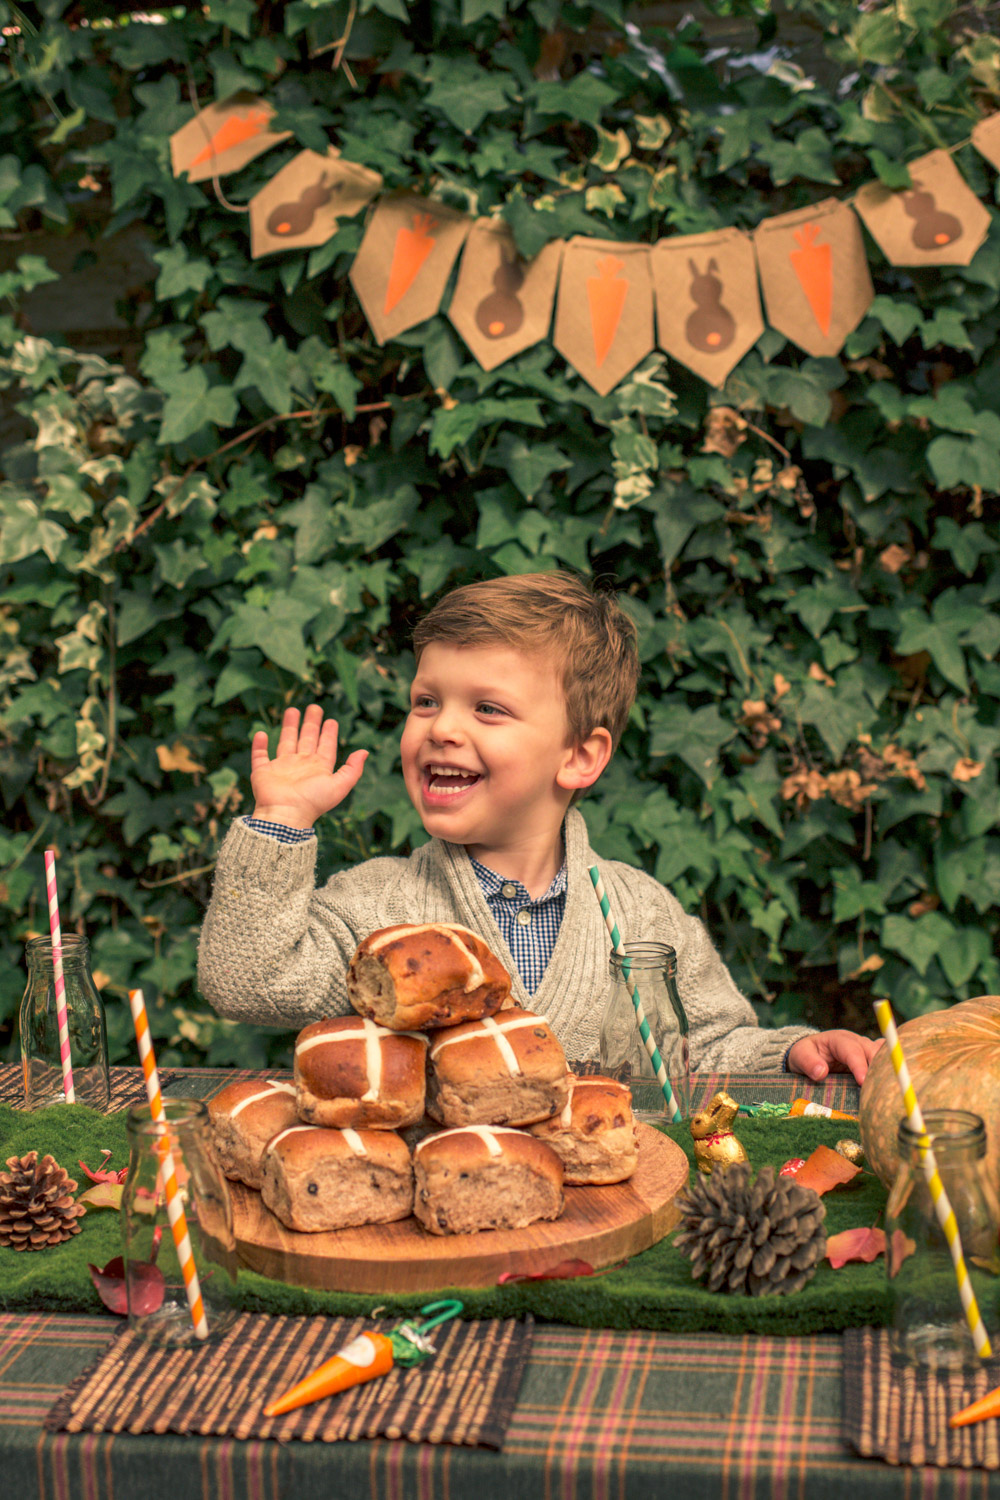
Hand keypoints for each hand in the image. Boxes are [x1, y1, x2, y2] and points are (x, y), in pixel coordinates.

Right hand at [249, 704, 367, 829]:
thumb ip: (353, 769)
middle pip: (307, 739)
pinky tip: (261, 733)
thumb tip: (365, 752)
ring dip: (289, 726)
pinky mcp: (263, 772)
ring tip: (292, 710)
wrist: (285, 814)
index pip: (325, 746)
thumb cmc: (313, 801)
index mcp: (318, 768)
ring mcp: (282, 768)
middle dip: (311, 723)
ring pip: (286, 741)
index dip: (329, 733)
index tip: (331, 720)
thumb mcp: (339, 786)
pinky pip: (260, 756)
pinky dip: (259, 745)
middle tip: (314, 707)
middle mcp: (301, 765)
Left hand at [786, 1030, 883, 1085]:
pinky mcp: (872, 1060)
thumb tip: (821, 1073)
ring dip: (887, 1072)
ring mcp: (868, 1051)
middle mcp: (858, 1043)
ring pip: (884, 1057)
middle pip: (874, 1052)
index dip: (859, 1066)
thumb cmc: (805, 1053)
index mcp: (840, 1039)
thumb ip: (808, 1062)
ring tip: (889, 1090)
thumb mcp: (800, 1055)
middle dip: (877, 1070)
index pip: (853, 1051)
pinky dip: (891, 1071)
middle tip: (879, 1091)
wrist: (810, 1053)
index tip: (863, 1082)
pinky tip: (893, 1086)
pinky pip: (887, 1061)